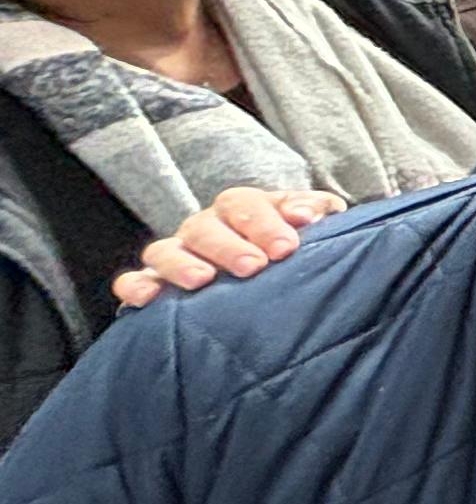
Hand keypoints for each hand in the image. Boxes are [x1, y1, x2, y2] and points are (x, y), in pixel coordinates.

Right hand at [114, 186, 339, 307]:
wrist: (262, 268)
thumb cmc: (284, 245)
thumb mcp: (304, 224)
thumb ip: (314, 211)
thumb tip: (314, 213)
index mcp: (239, 209)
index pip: (245, 205)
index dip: (264, 223)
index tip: (286, 247)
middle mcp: (203, 227)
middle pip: (205, 228)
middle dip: (229, 246)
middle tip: (254, 267)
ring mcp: (175, 254)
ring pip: (165, 251)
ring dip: (182, 264)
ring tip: (202, 280)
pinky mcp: (153, 282)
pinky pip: (134, 281)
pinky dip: (135, 287)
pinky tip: (146, 298)